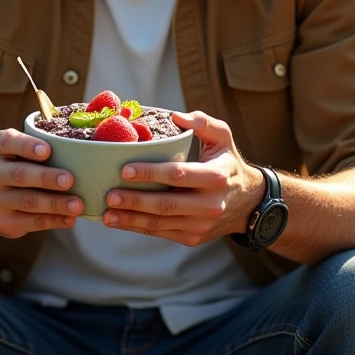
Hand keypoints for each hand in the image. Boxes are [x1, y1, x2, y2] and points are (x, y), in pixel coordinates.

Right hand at [0, 128, 83, 236]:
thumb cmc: (14, 166)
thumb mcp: (16, 149)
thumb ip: (38, 144)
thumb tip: (78, 149)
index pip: (8, 141)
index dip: (27, 146)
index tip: (47, 151)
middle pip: (19, 174)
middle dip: (46, 178)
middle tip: (69, 180)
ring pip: (28, 201)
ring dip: (55, 203)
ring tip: (77, 204)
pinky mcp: (4, 222)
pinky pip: (32, 222)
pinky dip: (53, 220)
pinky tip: (68, 218)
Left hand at [103, 111, 263, 245]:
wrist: (248, 203)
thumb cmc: (227, 162)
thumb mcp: (223, 136)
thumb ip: (202, 122)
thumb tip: (175, 116)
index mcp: (215, 176)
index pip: (178, 175)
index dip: (150, 173)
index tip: (125, 169)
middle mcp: (209, 204)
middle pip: (166, 205)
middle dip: (135, 201)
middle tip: (110, 195)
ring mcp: (200, 225)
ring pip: (161, 223)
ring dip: (131, 220)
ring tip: (107, 214)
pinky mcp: (193, 238)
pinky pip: (162, 233)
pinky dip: (138, 228)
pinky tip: (120, 222)